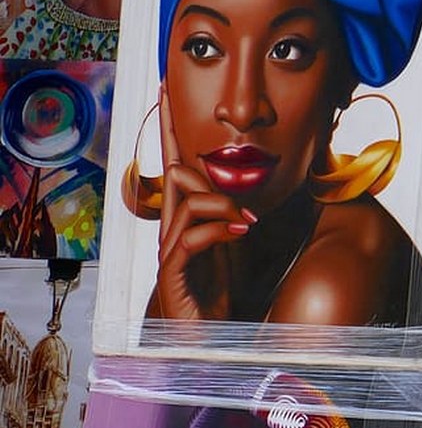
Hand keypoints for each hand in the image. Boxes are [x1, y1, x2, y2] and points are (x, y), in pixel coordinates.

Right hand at [148, 85, 254, 320]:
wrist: (208, 339)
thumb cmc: (220, 291)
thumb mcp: (235, 241)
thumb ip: (234, 211)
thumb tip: (249, 184)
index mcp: (184, 218)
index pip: (173, 163)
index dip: (168, 126)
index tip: (165, 88)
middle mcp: (170, 230)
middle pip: (176, 177)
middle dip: (210, 175)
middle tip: (246, 201)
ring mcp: (169, 252)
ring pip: (187, 204)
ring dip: (225, 205)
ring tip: (250, 222)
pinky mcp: (174, 275)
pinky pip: (192, 238)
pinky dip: (221, 230)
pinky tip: (243, 234)